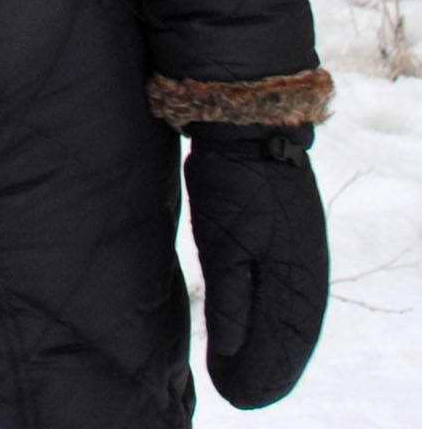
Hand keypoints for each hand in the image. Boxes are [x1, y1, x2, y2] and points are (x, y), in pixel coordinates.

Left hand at [185, 127, 327, 407]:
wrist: (253, 129)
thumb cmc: (232, 182)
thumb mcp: (222, 239)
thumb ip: (230, 297)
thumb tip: (230, 351)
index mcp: (293, 282)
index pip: (281, 348)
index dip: (260, 377)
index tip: (236, 400)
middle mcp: (309, 280)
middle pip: (292, 344)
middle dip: (267, 375)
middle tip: (238, 400)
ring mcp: (308, 263)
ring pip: (297, 328)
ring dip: (277, 358)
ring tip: (251, 383)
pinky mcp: (300, 248)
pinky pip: (297, 305)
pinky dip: (285, 332)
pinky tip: (271, 342)